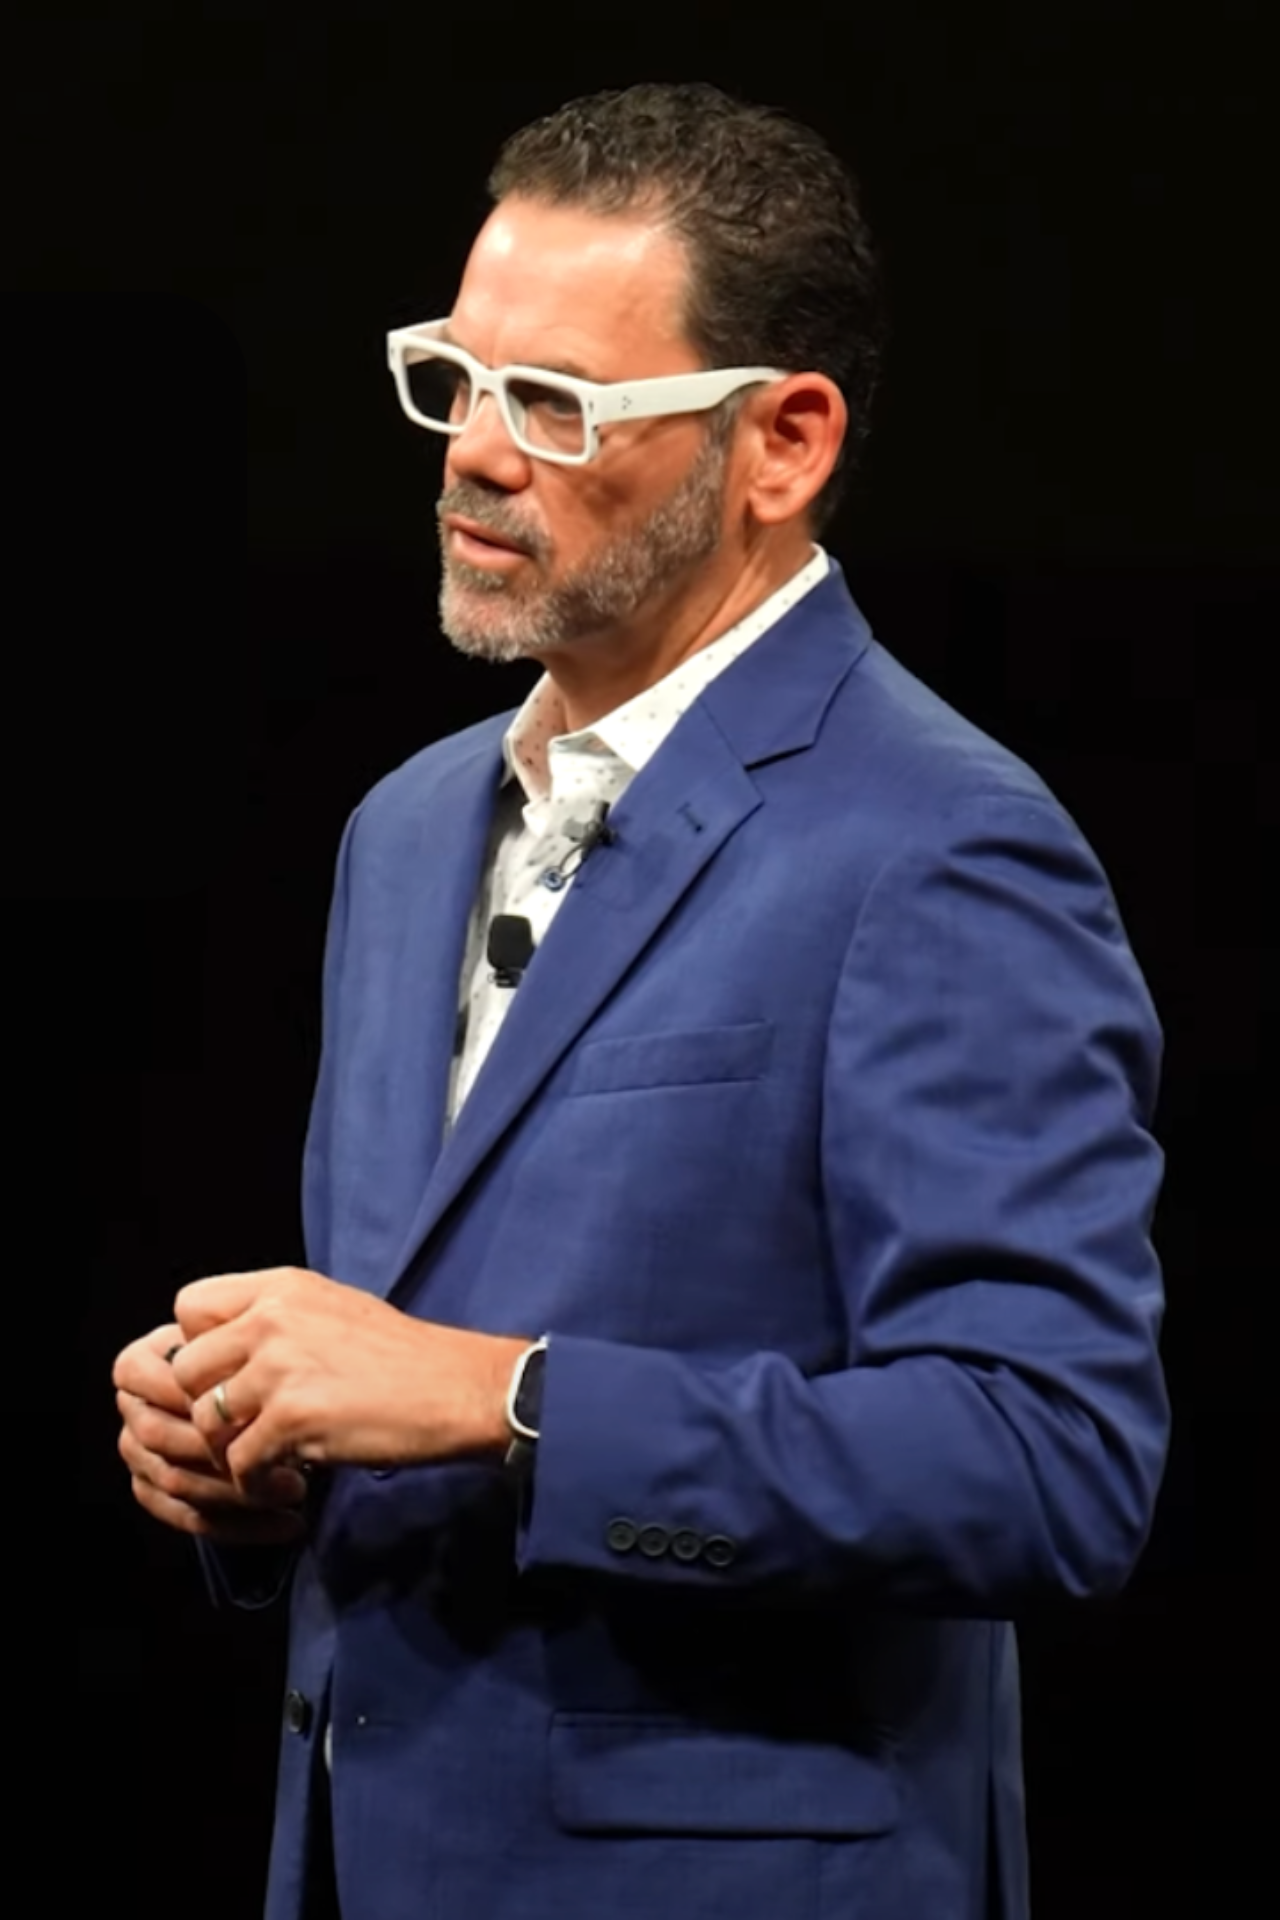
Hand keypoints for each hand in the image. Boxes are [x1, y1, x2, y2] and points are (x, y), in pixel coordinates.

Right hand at [114, 1323, 307, 1543]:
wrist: (249, 1389)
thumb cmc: (251, 1357)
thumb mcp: (246, 1337)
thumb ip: (234, 1342)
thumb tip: (252, 1368)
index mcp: (139, 1364)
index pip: (166, 1386)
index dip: (211, 1401)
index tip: (263, 1413)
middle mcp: (132, 1409)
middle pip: (166, 1438)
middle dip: (226, 1454)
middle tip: (288, 1461)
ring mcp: (136, 1453)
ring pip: (177, 1482)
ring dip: (239, 1494)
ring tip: (297, 1491)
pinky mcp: (151, 1490)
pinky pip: (187, 1517)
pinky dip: (240, 1526)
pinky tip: (288, 1524)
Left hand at [169, 1267, 528, 1484]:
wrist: (457, 1388)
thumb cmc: (404, 1356)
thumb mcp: (335, 1308)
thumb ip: (277, 1318)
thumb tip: (225, 1347)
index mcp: (281, 1288)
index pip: (189, 1307)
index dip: (198, 1346)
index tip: (229, 1376)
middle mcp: (272, 1319)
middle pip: (184, 1369)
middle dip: (203, 1408)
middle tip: (239, 1430)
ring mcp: (280, 1367)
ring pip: (204, 1421)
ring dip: (228, 1452)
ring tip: (264, 1461)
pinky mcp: (293, 1418)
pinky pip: (239, 1463)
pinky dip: (255, 1484)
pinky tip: (286, 1483)